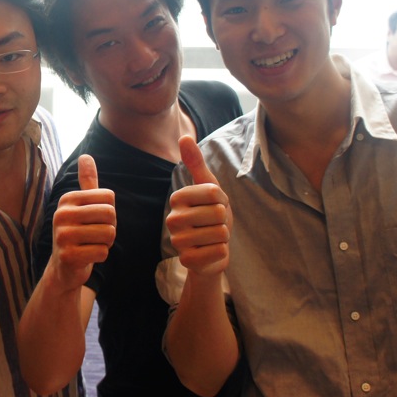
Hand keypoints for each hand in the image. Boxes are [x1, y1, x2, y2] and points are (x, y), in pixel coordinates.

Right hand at [47, 155, 115, 290]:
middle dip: (110, 228)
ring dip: (106, 243)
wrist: (63, 267)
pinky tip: (88, 256)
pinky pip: (103, 252)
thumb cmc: (78, 233)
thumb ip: (87, 182)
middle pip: (110, 214)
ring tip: (91, 245)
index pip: (109, 198)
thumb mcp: (82, 206)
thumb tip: (86, 156)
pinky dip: (101, 256)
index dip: (110, 212)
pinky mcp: (68, 256)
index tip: (95, 221)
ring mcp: (62, 236)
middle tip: (95, 235)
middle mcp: (62, 214)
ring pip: (109, 234)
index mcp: (68, 199)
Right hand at [165, 136, 231, 276]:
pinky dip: (222, 251)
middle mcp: (173, 218)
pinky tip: (211, 251)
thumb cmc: (210, 216)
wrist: (211, 251)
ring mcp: (178, 240)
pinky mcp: (187, 260)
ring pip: (220, 232)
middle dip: (224, 220)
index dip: (222, 200)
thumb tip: (184, 136)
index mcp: (177, 198)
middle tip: (214, 225)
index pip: (215, 193)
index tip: (214, 206)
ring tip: (212, 237)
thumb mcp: (209, 188)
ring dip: (223, 237)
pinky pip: (219, 250)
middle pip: (218, 213)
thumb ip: (196, 163)